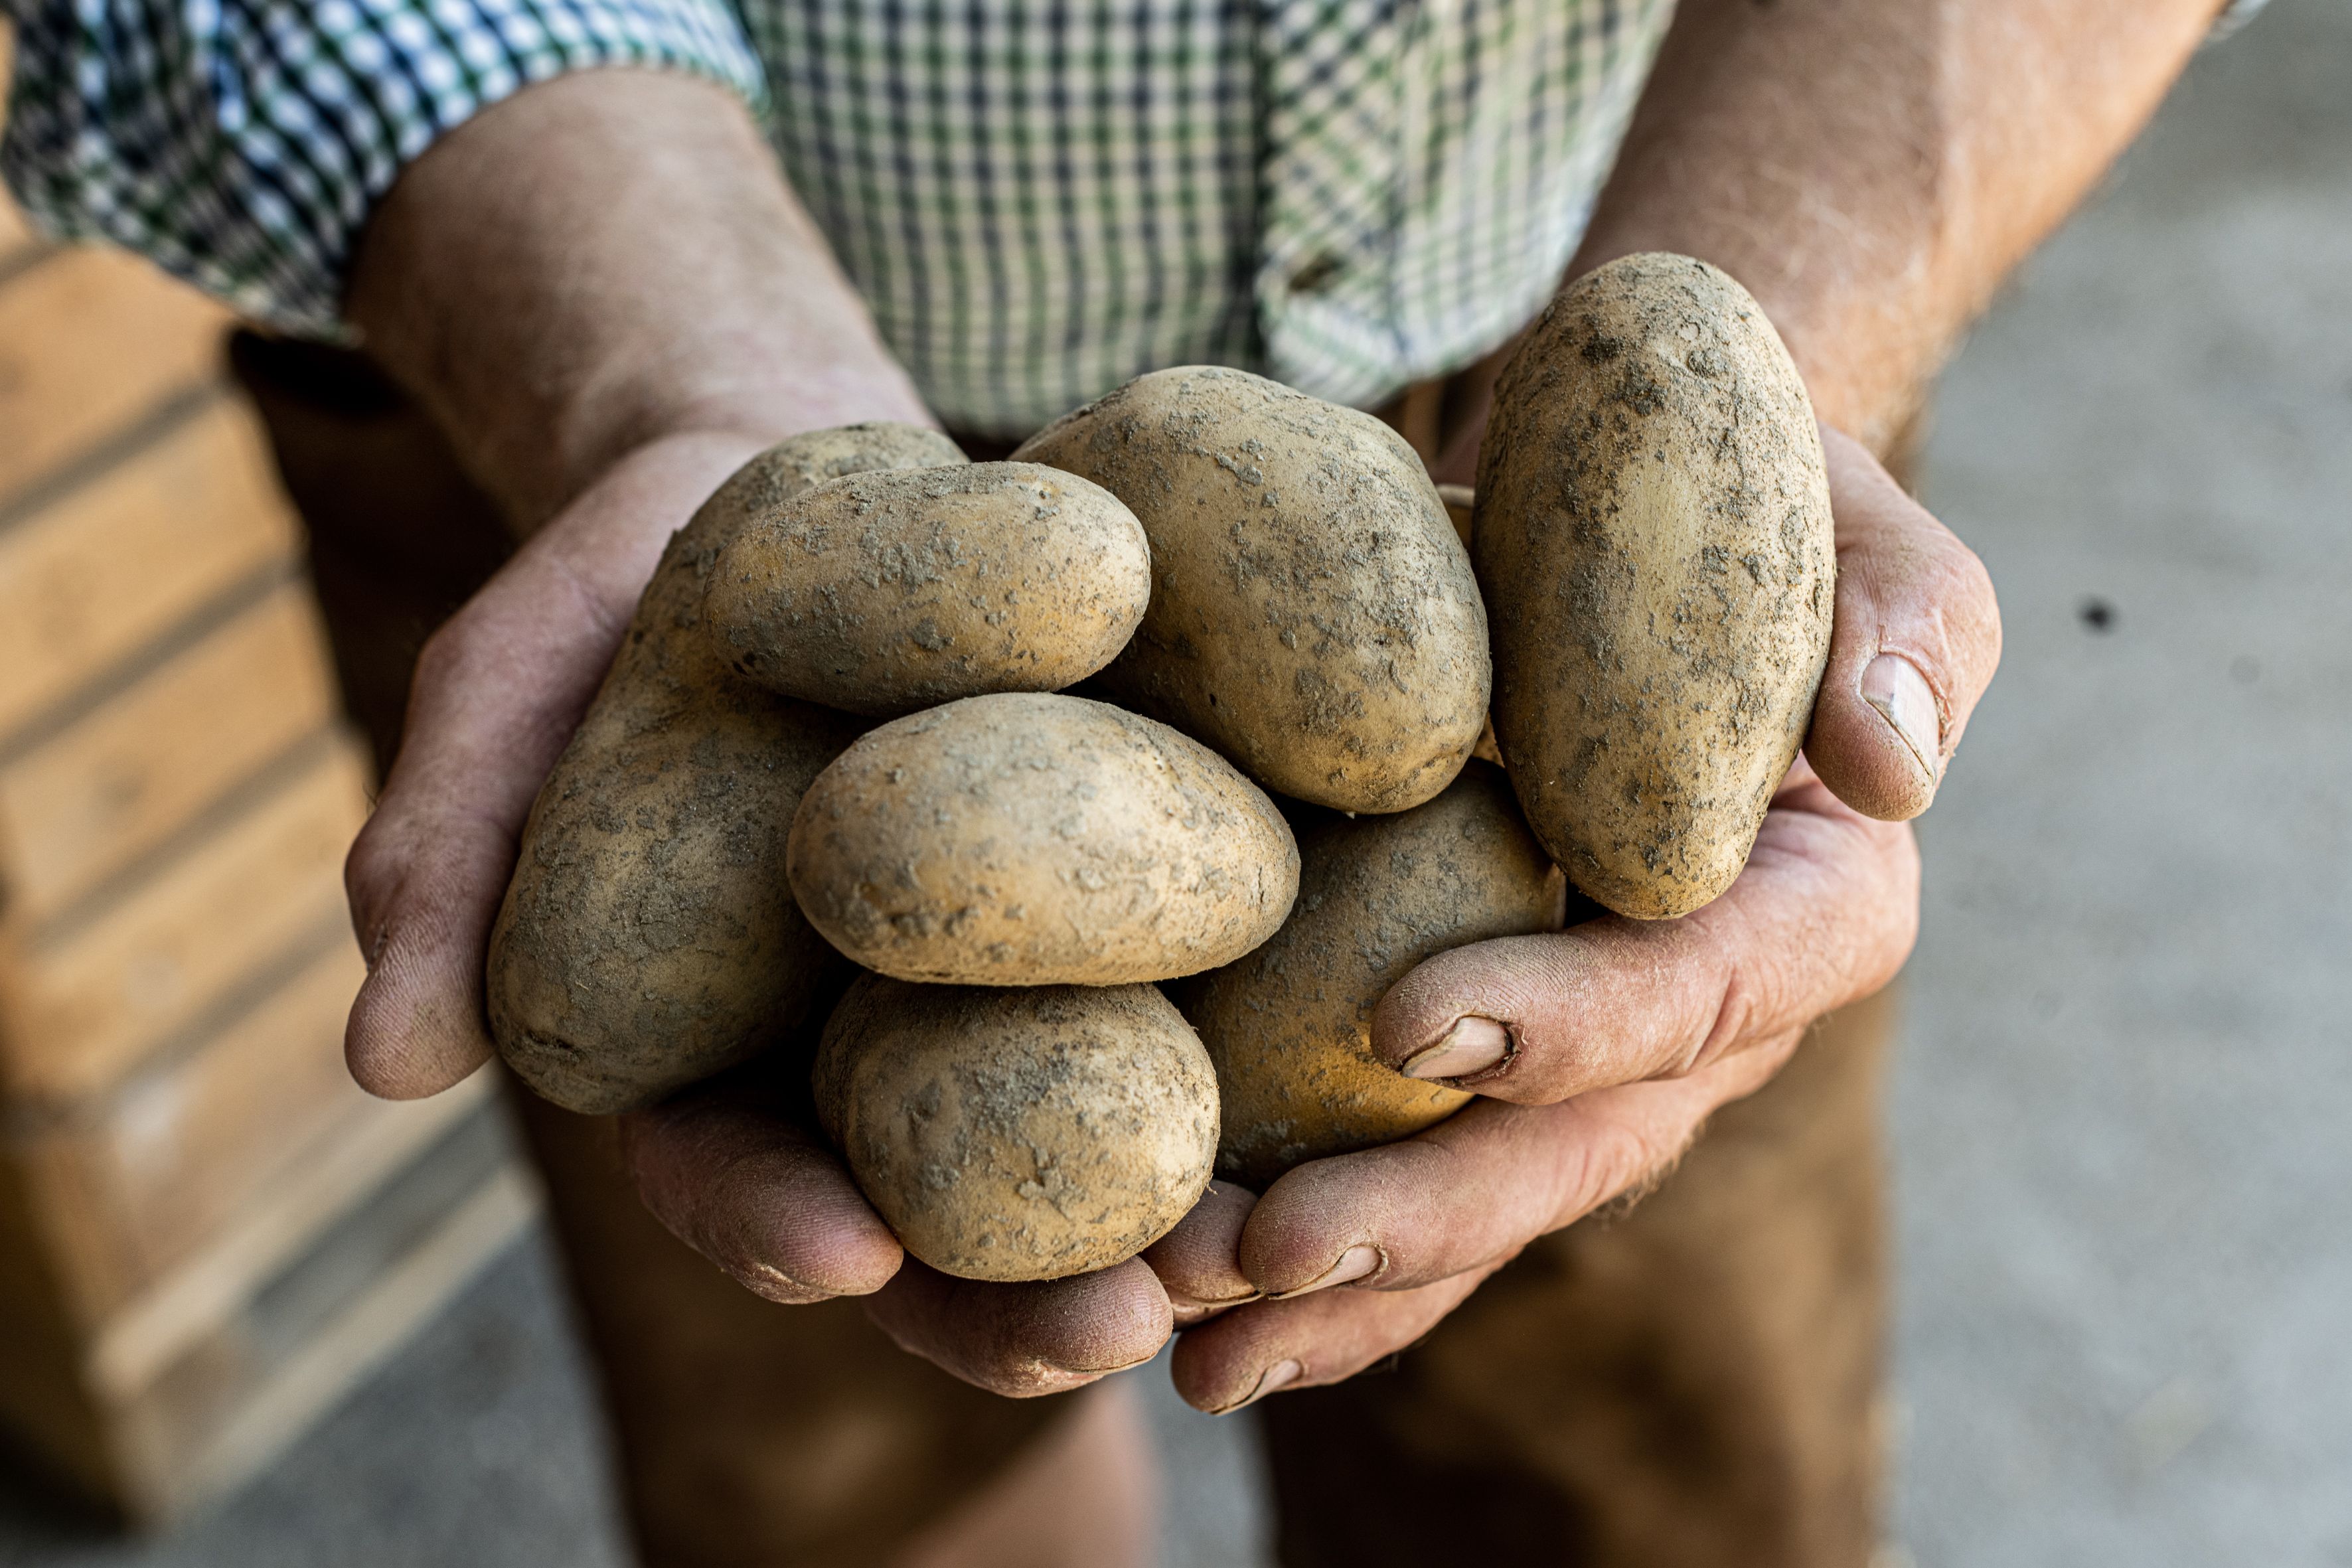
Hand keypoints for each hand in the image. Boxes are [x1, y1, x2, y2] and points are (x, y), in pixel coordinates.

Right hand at [341, 429, 1176, 1393]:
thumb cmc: (613, 590)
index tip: (852, 1257)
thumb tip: (383, 1062)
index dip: (781, 1226)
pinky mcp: (1116, 886)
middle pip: (939, 1207)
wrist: (782, 464)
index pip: (734, 1172)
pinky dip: (1258, 1035)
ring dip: (1172, 1210)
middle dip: (1017, 1292)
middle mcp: (864, 1039)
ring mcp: (1001, 975)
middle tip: (1114, 1329)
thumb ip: (448, 854)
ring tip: (1259, 1253)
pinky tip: (1353, 1063)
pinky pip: (1191, 976)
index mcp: (708, 1041)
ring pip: (1084, 1130)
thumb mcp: (508, 690)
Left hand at [1153, 430, 1998, 1412]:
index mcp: (1810, 906)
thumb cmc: (1726, 497)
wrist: (1599, 520)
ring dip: (1335, 1285)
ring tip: (1185, 1332)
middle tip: (1262, 1247)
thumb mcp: (1842, 514)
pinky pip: (1394, 1171)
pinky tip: (1171, 1317)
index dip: (1579, 1023)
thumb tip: (1887, 769)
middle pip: (1579, 1148)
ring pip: (1475, 1204)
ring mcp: (1583, 1061)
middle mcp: (1704, 1018)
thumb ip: (1900, 623)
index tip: (1414, 1020)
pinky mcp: (1469, 1058)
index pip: (1708, 986)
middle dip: (1427, 1209)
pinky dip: (1299, 1261)